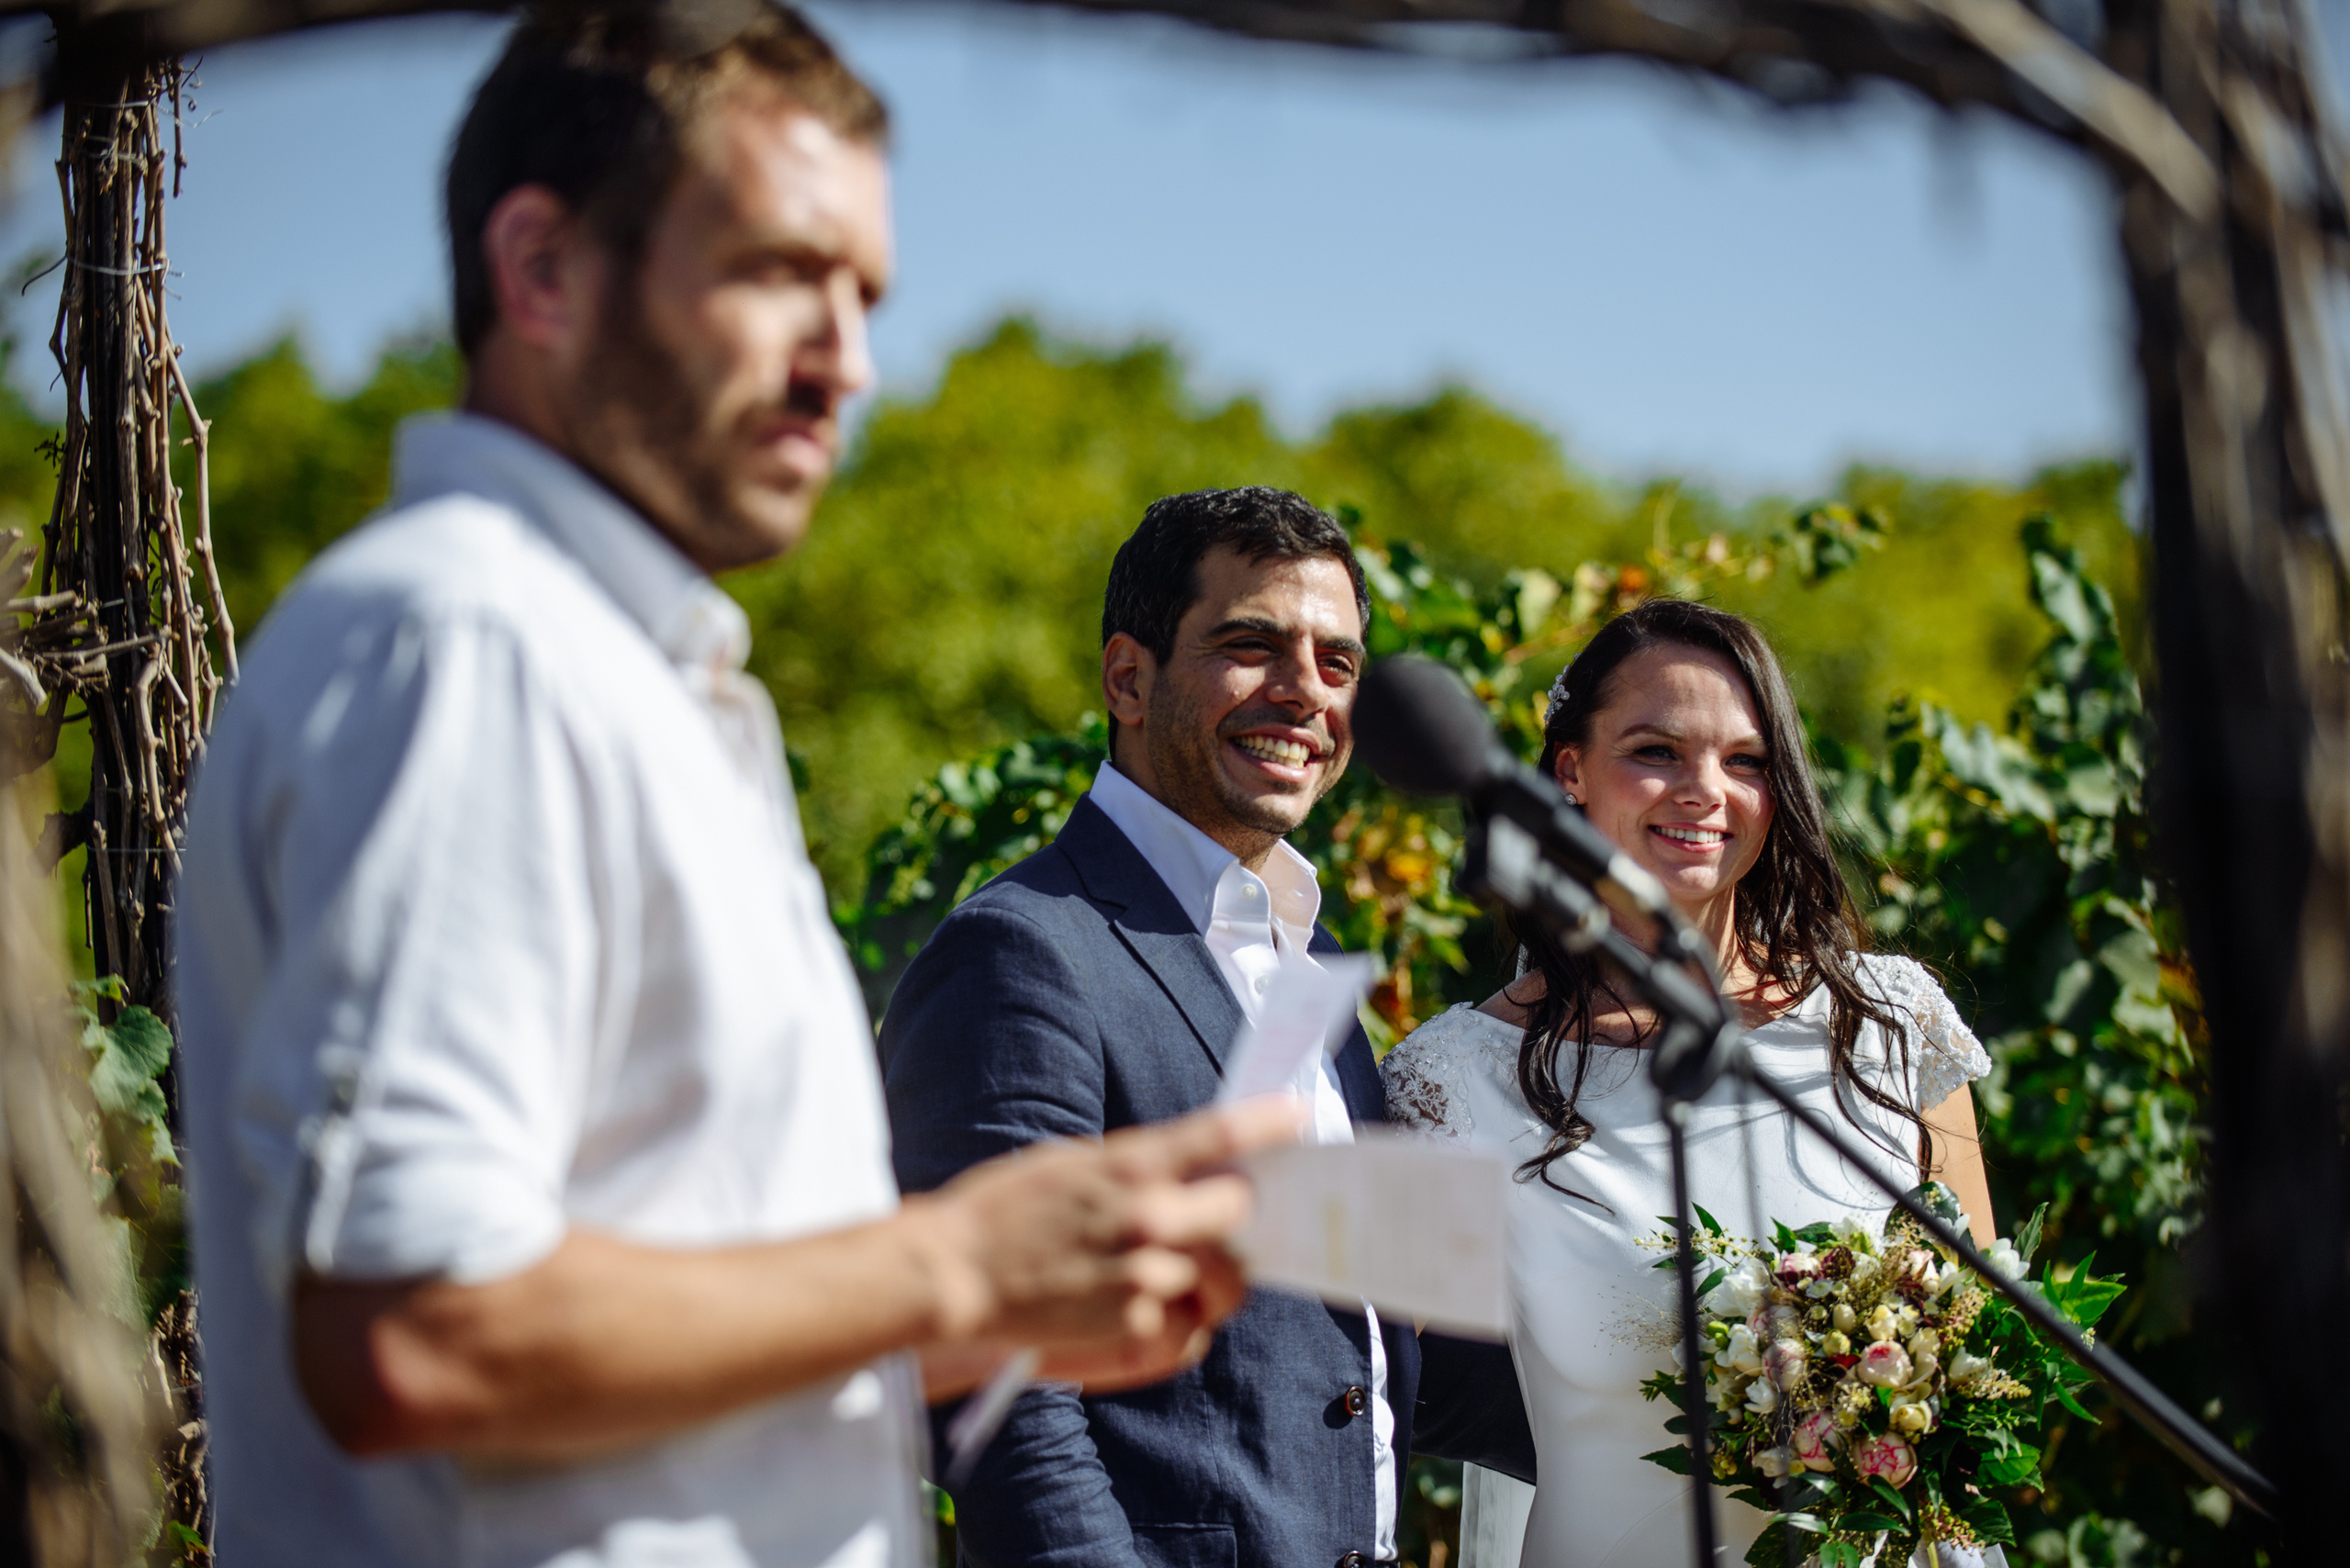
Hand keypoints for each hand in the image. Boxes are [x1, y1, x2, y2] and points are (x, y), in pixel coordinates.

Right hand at [906, 1097, 1298, 1359]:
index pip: (1220, 1136)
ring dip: (1208, 1268)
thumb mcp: (1073, 1162)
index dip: (1268, 1125)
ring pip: (1220, 1274)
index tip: (1296, 1117)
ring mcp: (1146, 1274)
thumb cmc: (1005, 1209)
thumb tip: (1191, 1167)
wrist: (954, 1274)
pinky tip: (1135, 1298)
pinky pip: (1186, 1320)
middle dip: (1233, 1211)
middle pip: (1238, 1211)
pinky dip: (1174, 1310)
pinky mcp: (1135, 1325)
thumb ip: (1136, 1165)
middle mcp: (1149, 1217)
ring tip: (1171, 1263)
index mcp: (1131, 1164)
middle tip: (1217, 1215)